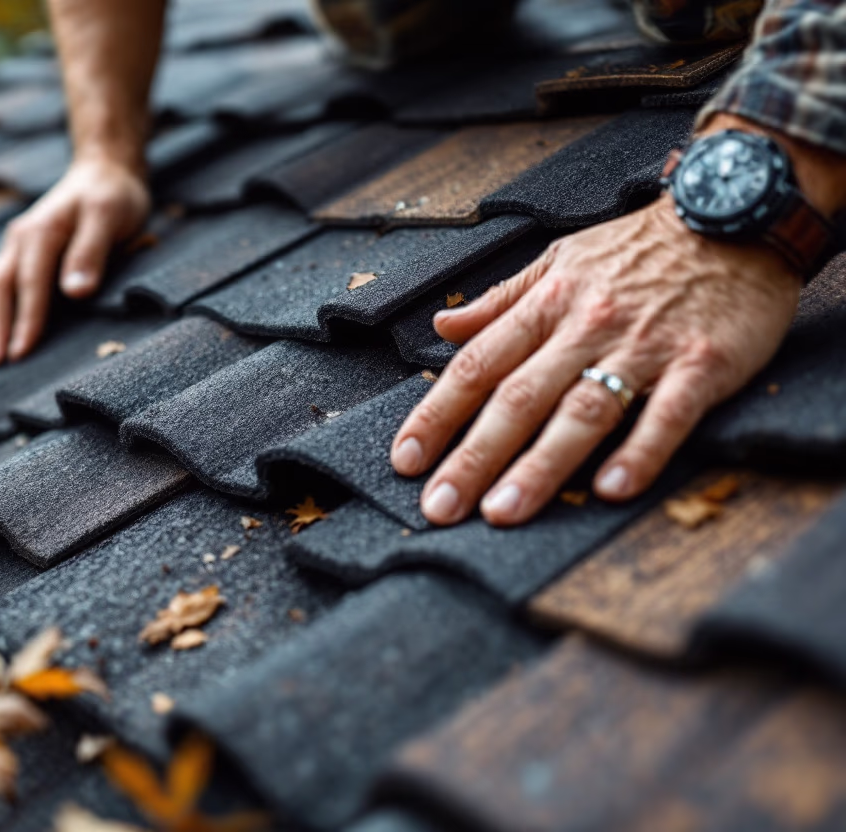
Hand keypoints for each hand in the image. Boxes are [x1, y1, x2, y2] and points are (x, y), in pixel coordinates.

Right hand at [0, 155, 149, 364]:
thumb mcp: (109, 216)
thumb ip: (91, 252)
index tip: (21, 352)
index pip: (29, 284)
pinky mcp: (22, 251)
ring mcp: (17, 244)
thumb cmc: (112, 195)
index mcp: (40, 232)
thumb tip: (74, 293)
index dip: (25, 320)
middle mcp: (20, 238)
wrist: (104, 170)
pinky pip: (0, 282)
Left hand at [391, 195, 802, 526]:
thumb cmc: (639, 248)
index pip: (477, 365)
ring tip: (503, 512)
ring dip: (540, 467)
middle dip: (473, 457)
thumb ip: (500, 301)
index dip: (436, 414)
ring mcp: (643, 346)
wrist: (734, 215)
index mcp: (546, 305)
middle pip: (518, 399)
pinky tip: (610, 490)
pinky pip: (667, 414)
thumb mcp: (558, 259)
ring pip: (582, 411)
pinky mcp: (703, 364)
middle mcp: (586, 326)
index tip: (405, 459)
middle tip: (440, 507)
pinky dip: (639, 452)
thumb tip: (442, 326)